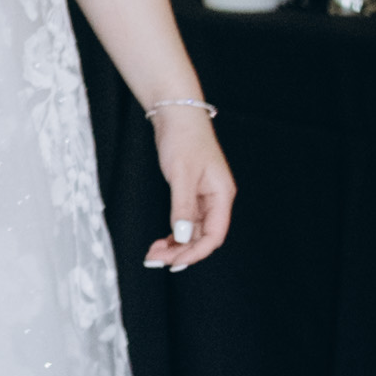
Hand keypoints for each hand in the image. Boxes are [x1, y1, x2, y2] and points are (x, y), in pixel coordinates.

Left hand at [145, 101, 233, 274]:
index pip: (214, 235)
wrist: (176, 113)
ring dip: (175, 245)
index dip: (196, 252)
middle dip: (181, 251)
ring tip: (153, 254)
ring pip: (192, 231)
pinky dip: (173, 233)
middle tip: (155, 260)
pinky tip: (160, 241)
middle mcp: (216, 199)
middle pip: (203, 236)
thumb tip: (182, 237)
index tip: (175, 263)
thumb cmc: (183, 138)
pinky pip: (185, 221)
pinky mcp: (191, 192)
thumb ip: (182, 207)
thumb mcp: (181, 174)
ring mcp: (204, 196)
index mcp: (222, 195)